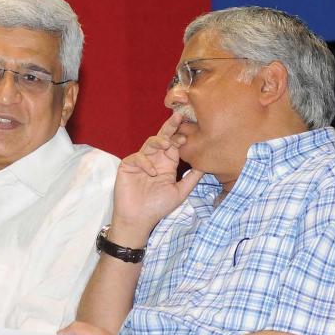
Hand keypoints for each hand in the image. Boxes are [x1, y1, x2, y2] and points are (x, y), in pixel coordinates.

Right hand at [112, 112, 203, 238]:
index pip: (174, 146)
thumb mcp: (180, 192)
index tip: (188, 136)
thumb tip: (206, 165)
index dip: (180, 139)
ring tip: (166, 144)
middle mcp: (154, 160)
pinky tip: (152, 172)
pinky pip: (137, 157)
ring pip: (149, 143)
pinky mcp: (128, 166)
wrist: (138, 219)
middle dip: (170, 127)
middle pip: (162, 138)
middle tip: (178, 116)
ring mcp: (140, 162)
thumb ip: (191, 178)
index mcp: (166, 165)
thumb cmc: (158, 207)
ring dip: (159, 141)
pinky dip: (146, 163)